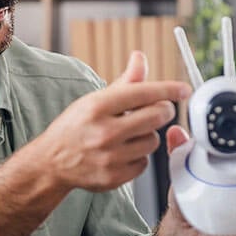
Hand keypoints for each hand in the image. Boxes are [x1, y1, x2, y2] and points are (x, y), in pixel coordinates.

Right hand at [38, 52, 190, 192]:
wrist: (51, 163)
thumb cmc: (74, 127)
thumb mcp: (93, 100)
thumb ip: (124, 82)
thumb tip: (140, 58)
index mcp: (97, 106)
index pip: (143, 93)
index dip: (168, 89)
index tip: (184, 89)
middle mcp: (104, 131)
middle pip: (156, 117)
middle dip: (163, 110)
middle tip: (159, 109)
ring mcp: (109, 157)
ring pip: (153, 141)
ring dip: (148, 135)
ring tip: (130, 134)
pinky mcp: (114, 177)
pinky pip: (144, 163)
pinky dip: (139, 156)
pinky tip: (123, 152)